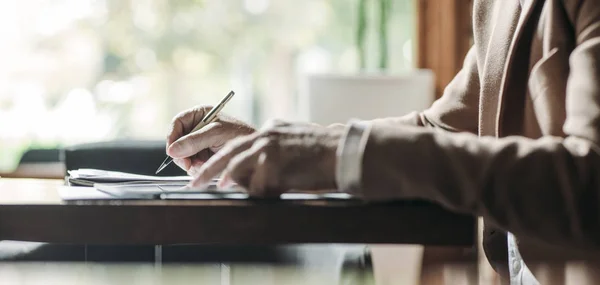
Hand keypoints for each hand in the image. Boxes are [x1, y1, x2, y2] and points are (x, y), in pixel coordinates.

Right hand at [166, 106, 254, 175]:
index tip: (172, 150)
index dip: (172, 136)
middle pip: (177, 141)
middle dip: (181, 154)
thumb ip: (194, 141)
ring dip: (190, 163)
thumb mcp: (216, 134)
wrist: (255, 150)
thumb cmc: (239, 134)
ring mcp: (200, 143)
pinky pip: (191, 164)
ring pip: (183, 155)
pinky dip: (196, 168)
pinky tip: (206, 166)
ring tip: (204, 163)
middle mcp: (197, 128)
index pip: (177, 123)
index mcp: (200, 115)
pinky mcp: (203, 156)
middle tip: (188, 163)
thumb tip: (172, 150)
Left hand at [188, 120, 342, 195]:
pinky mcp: (273, 163)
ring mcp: (268, 148)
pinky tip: (254, 193)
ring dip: (222, 179)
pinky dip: (254, 192)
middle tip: (194, 180)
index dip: (223, 159)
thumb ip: (278, 147)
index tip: (212, 170)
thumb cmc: (326, 151)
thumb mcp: (297, 139)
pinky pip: (256, 183)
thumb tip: (263, 163)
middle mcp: (266, 135)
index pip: (239, 144)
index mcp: (271, 129)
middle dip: (208, 167)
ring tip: (210, 188)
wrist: (343, 152)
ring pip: (234, 166)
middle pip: (227, 152)